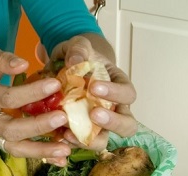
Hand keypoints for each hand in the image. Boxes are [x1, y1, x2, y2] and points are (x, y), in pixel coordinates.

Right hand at [0, 46, 71, 165]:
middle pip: (11, 129)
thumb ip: (3, 59)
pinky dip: (39, 155)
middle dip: (38, 126)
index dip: (32, 92)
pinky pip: (19, 150)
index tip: (55, 84)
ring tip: (65, 150)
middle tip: (62, 117)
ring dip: (40, 150)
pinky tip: (60, 159)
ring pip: (15, 147)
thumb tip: (24, 64)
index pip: (7, 97)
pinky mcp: (0, 138)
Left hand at [50, 34, 138, 148]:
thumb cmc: (79, 55)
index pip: (127, 93)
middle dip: (113, 122)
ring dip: (91, 140)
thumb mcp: (78, 45)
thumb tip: (75, 61)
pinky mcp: (81, 129)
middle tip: (94, 113)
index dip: (115, 93)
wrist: (66, 62)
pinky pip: (81, 141)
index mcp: (118, 84)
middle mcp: (114, 107)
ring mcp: (98, 122)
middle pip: (127, 125)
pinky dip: (71, 141)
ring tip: (71, 132)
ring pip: (105, 140)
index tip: (94, 87)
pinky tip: (59, 135)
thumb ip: (79, 49)